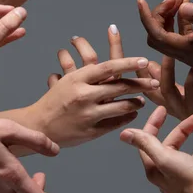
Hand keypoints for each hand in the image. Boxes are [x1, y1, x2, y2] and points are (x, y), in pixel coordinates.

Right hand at [31, 31, 159, 146]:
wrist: (38, 125)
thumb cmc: (55, 99)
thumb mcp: (69, 80)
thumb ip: (90, 73)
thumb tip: (112, 63)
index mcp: (78, 79)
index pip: (109, 67)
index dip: (128, 63)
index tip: (144, 60)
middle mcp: (84, 95)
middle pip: (119, 86)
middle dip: (141, 85)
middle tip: (154, 83)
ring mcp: (88, 115)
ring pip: (121, 106)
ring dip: (135, 102)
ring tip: (142, 100)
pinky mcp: (90, 131)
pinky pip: (115, 123)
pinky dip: (127, 117)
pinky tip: (133, 114)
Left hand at [120, 107, 192, 192]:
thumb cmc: (188, 180)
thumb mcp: (164, 157)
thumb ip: (146, 143)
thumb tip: (124, 134)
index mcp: (157, 168)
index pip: (150, 141)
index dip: (154, 123)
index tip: (163, 108)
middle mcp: (170, 173)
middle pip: (175, 144)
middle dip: (187, 129)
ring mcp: (189, 178)